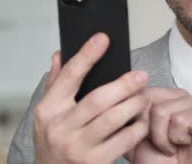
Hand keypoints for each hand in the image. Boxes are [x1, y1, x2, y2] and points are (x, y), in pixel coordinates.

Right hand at [33, 33, 149, 163]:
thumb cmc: (53, 145)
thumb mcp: (47, 115)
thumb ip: (55, 84)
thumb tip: (59, 54)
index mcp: (48, 110)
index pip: (69, 76)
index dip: (87, 55)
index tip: (103, 38)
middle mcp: (60, 128)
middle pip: (98, 98)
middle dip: (124, 84)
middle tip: (141, 76)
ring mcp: (78, 147)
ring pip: (114, 118)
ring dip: (134, 104)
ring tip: (144, 97)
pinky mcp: (95, 162)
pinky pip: (124, 140)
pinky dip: (137, 127)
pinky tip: (142, 120)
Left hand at [127, 88, 191, 163]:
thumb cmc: (162, 163)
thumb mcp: (134, 138)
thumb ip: (127, 116)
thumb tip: (116, 99)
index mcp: (162, 97)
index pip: (139, 91)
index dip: (136, 118)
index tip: (146, 136)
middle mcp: (178, 96)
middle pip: (147, 100)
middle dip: (148, 129)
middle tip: (162, 143)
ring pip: (161, 111)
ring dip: (163, 138)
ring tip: (173, 145)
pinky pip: (179, 120)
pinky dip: (178, 138)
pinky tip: (185, 143)